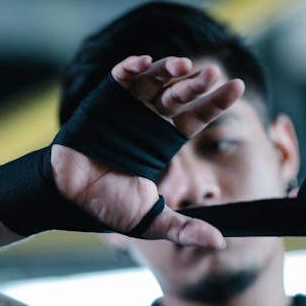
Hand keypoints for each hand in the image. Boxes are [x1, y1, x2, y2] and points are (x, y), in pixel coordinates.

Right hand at [52, 55, 243, 247]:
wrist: (67, 197)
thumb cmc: (106, 206)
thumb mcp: (151, 220)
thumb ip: (184, 228)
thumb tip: (220, 243)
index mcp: (164, 142)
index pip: (198, 117)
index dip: (217, 102)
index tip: (238, 87)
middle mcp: (150, 121)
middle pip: (180, 95)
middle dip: (197, 84)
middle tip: (214, 74)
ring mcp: (127, 107)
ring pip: (155, 80)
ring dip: (169, 69)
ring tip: (183, 65)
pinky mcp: (104, 99)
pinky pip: (120, 77)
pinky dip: (131, 66)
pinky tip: (145, 62)